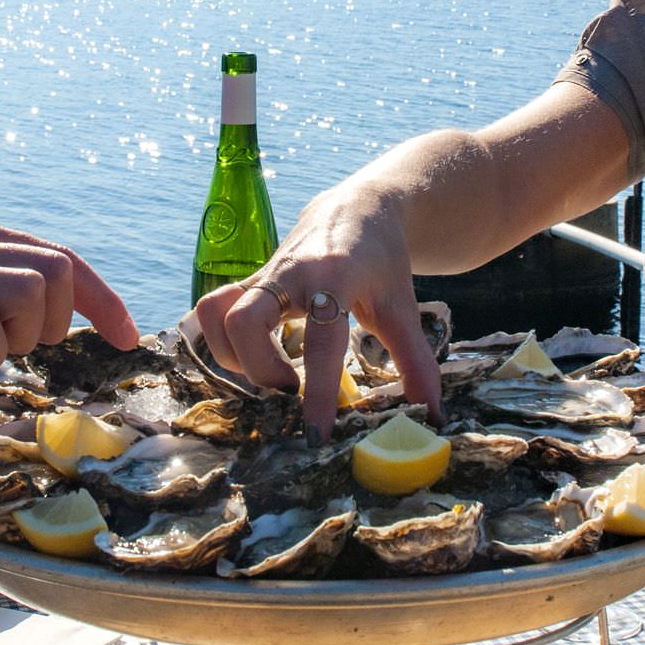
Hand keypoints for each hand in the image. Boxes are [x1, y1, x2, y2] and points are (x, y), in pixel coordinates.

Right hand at [191, 186, 441, 439]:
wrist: (359, 209)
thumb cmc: (382, 262)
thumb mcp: (403, 308)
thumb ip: (416, 362)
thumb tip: (432, 416)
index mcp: (335, 278)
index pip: (320, 342)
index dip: (318, 393)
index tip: (315, 436)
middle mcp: (290, 272)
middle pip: (243, 320)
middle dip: (259, 368)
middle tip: (289, 388)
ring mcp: (262, 273)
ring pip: (215, 312)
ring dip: (232, 355)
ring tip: (270, 373)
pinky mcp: (247, 278)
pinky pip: (212, 307)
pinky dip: (220, 339)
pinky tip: (249, 357)